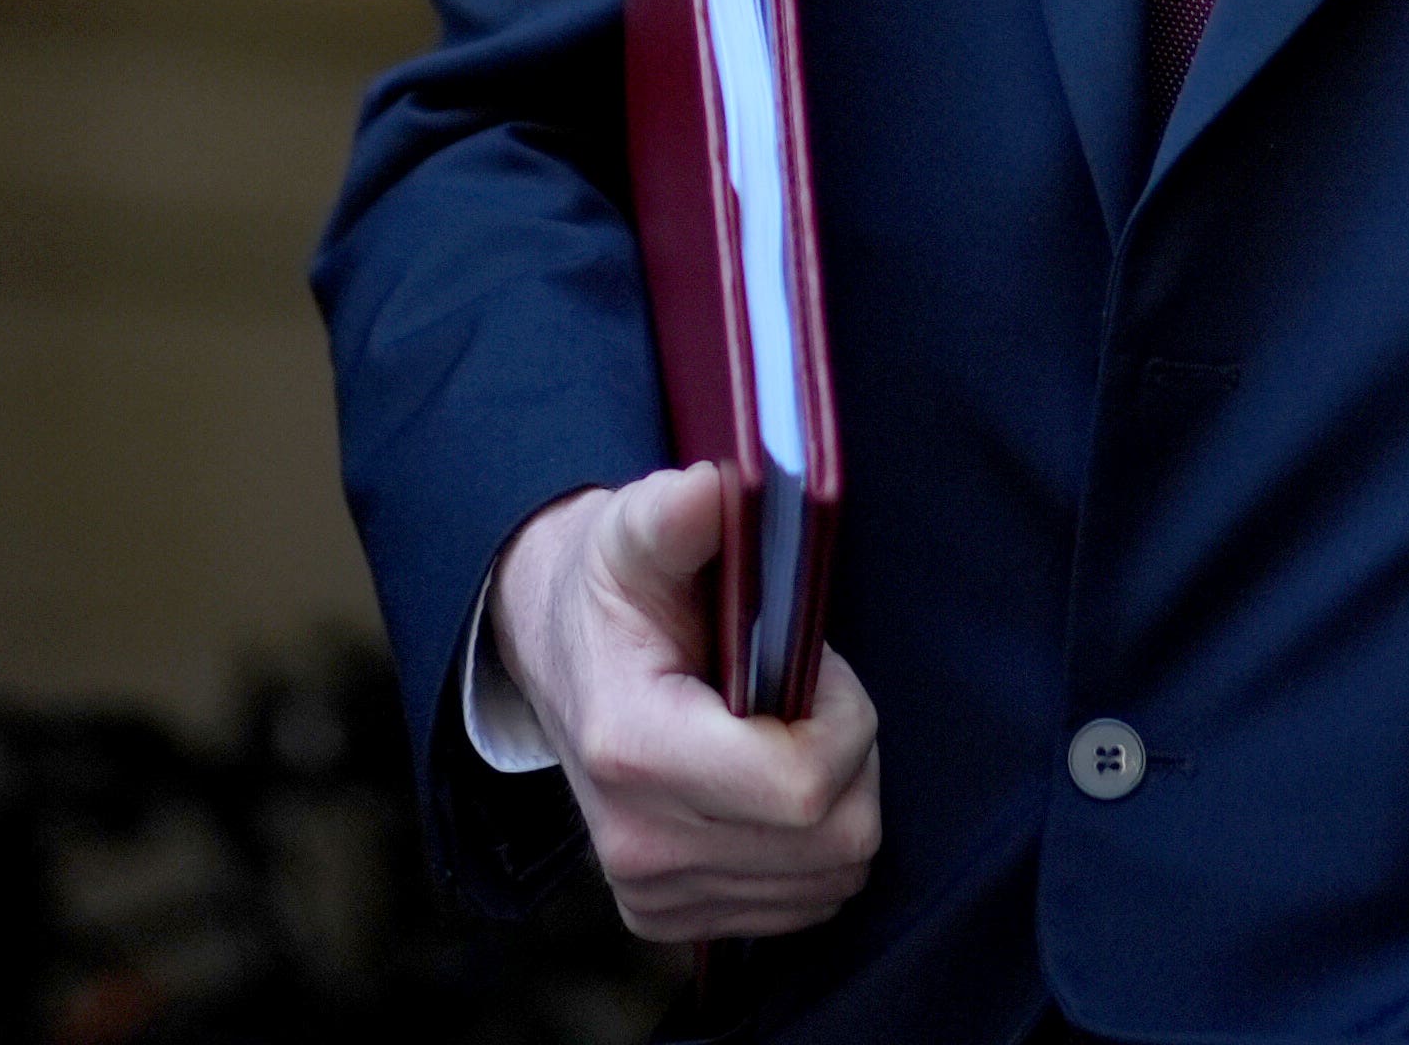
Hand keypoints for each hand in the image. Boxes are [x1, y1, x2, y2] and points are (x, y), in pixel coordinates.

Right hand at [493, 463, 881, 941]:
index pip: (803, 789)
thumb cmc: (614, 587)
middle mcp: (638, 844)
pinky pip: (805, 904)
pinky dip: (814, 846)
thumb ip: (676, 514)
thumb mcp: (636, 530)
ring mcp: (653, 893)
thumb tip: (710, 491)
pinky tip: (772, 785)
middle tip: (808, 696)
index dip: (844, 722)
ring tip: (786, 734)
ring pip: (832, 878)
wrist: (557, 652)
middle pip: (835, 840)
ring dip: (838, 801)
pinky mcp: (669, 917)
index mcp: (634, 749)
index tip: (814, 668)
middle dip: (851, 758)